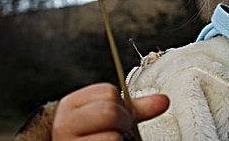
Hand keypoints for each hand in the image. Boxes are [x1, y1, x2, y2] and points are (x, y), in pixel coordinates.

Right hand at [52, 83, 168, 139]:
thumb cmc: (93, 134)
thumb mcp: (110, 116)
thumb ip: (134, 108)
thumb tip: (164, 101)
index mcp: (72, 104)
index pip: (108, 92)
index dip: (122, 106)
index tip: (119, 118)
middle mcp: (64, 124)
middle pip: (109, 111)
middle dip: (123, 122)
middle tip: (120, 132)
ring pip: (111, 137)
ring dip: (118, 140)